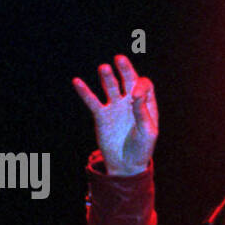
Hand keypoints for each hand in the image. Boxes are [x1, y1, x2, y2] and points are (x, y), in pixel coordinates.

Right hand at [73, 54, 157, 175]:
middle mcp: (130, 102)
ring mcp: (115, 107)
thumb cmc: (142, 149)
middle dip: (125, 69)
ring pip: (110, 86)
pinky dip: (85, 92)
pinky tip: (77, 81)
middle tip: (119, 59)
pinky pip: (92, 101)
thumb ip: (142, 112)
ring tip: (104, 68)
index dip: (140, 85)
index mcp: (146, 104)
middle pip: (128, 79)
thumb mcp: (147, 132)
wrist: (126, 165)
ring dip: (107, 77)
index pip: (144, 85)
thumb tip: (135, 93)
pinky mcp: (101, 115)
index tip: (134, 96)